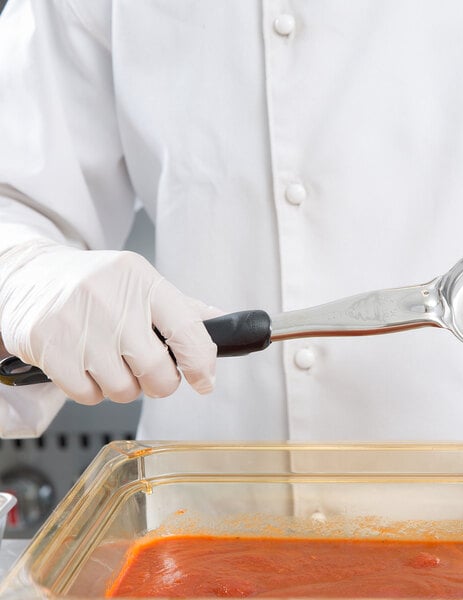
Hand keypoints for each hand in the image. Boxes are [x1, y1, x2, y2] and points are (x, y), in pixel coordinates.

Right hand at [0, 240, 219, 403]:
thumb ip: (182, 309)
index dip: (201, 362)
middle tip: (149, 373)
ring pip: (122, 389)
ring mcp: (77, 322)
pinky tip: (86, 366)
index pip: (186, 329)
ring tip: (110, 362)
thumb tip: (222, 323)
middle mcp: (112, 298)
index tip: (204, 381)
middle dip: (159, 382)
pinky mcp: (47, 344)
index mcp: (143, 281)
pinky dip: (91, 391)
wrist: (30, 273)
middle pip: (156, 370)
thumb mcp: (141, 283)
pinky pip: (87, 395)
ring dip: (122, 387)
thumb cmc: (95, 284)